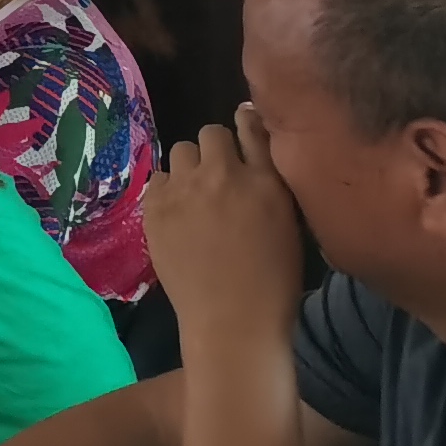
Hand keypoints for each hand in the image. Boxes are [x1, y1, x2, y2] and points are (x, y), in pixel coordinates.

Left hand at [144, 105, 307, 350]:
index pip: (252, 127)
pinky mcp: (155, 205)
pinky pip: (159, 177)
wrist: (232, 320)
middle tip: (219, 178)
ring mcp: (186, 188)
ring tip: (197, 195)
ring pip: (183, 150)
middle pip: (211, 133)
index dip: (247, 125)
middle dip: (216, 151)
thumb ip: (273, 186)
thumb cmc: (274, 282)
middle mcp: (224, 175)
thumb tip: (258, 160)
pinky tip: (178, 214)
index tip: (244, 129)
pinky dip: (169, 189)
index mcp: (267, 181)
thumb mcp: (291, 227)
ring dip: (192, 167)